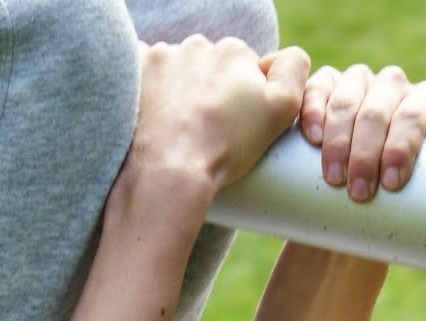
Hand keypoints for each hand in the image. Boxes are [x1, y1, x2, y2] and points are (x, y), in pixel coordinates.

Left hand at [130, 37, 308, 196]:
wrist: (169, 171)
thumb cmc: (226, 147)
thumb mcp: (280, 110)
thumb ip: (293, 71)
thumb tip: (291, 54)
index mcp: (234, 51)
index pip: (238, 68)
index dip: (236, 97)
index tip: (228, 124)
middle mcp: (197, 45)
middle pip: (204, 66)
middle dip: (204, 90)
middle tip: (202, 129)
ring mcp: (161, 56)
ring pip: (173, 71)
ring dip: (174, 91)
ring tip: (174, 129)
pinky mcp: (131, 70)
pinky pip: (139, 72)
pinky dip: (145, 91)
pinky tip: (150, 116)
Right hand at [299, 63, 425, 200]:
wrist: (367, 201)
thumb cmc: (413, 190)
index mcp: (424, 102)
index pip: (415, 113)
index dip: (401, 146)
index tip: (390, 184)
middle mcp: (391, 87)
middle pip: (377, 110)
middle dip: (366, 153)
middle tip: (359, 194)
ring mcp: (356, 84)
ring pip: (346, 99)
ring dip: (338, 140)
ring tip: (334, 179)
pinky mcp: (324, 88)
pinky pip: (318, 87)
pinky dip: (312, 109)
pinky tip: (311, 136)